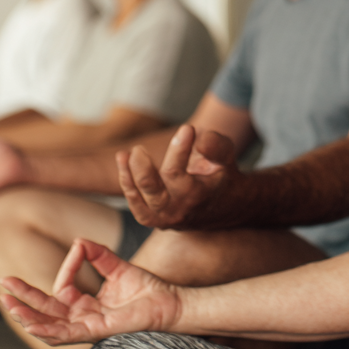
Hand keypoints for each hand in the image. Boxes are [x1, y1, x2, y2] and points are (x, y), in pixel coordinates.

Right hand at [0, 238, 182, 344]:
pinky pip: (65, 334)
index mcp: (86, 304)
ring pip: (48, 326)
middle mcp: (83, 317)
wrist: (171, 303)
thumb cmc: (149, 289)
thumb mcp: (118, 267)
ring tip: (8, 303)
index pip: (61, 288)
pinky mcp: (95, 333)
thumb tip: (79, 241)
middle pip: (45, 310)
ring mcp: (87, 327)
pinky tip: (31, 322)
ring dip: (27, 316)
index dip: (66, 269)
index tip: (77, 250)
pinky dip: (46, 329)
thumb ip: (98, 255)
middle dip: (22, 299)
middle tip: (2, 285)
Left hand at [116, 124, 240, 230]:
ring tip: (122, 155)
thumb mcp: (226, 158)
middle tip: (139, 149)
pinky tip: (124, 165)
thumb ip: (216, 146)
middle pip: (150, 188)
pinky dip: (128, 186)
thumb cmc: (224, 176)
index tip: (187, 128)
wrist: (226, 207)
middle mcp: (177, 210)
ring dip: (128, 175)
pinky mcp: (154, 219)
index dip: (178, 148)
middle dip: (141, 166)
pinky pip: (135, 205)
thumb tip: (200, 138)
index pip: (175, 173)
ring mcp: (164, 218)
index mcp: (196, 196)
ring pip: (138, 198)